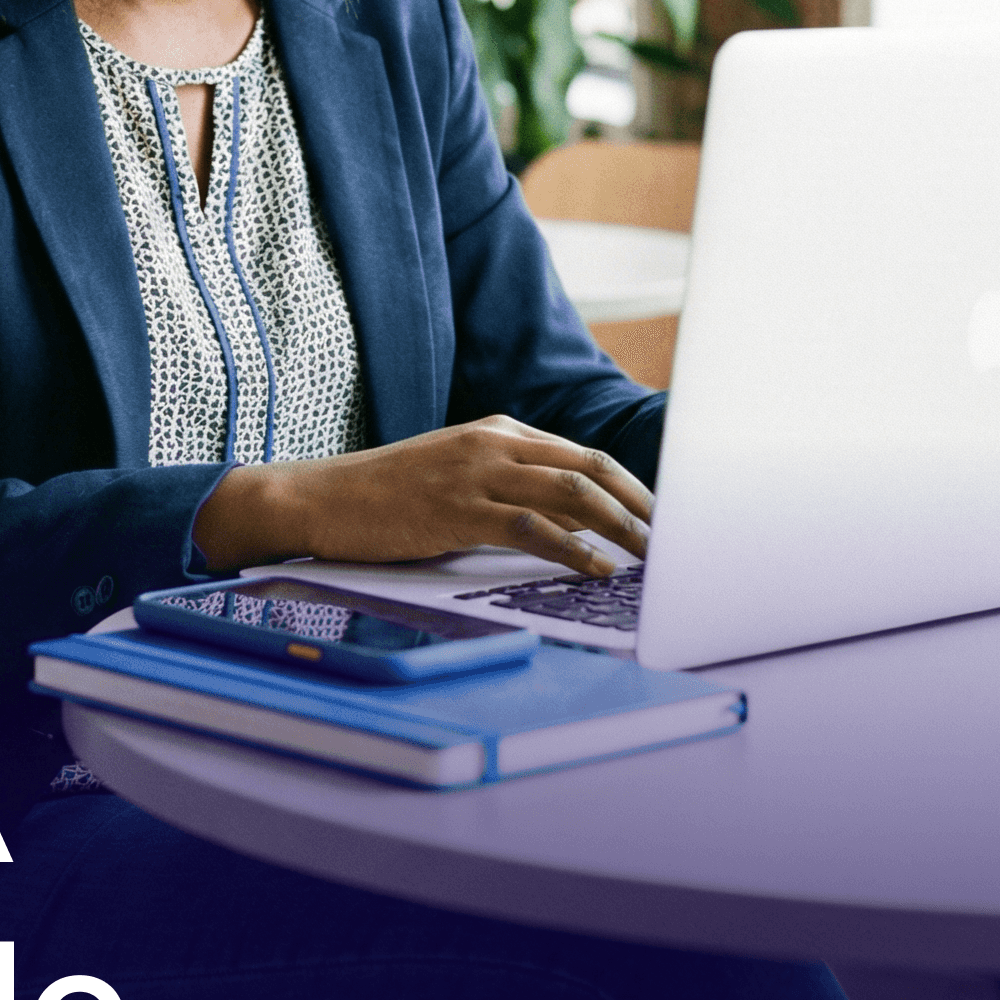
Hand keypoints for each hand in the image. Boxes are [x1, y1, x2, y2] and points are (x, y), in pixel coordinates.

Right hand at [193, 415, 651, 578]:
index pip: (585, 454)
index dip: (633, 487)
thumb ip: (511, 489)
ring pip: (571, 493)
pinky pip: (532, 527)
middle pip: (591, 466)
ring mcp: (476, 474)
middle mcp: (494, 443)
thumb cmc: (389, 497)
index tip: (665, 518)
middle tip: (677, 540)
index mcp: (499, 430)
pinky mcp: (457, 510)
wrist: (322, 499)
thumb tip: (575, 526)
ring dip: (621, 528)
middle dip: (641, 505)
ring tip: (652, 559)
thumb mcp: (458, 478)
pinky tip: (597, 569)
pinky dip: (574, 549)